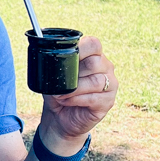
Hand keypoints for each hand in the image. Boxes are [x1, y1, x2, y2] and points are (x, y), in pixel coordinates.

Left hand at [39, 36, 116, 154]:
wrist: (59, 116)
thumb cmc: (57, 91)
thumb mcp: (54, 74)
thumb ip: (56, 63)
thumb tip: (49, 59)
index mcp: (93, 55)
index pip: (93, 44)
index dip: (81, 48)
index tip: (65, 57)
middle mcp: (105, 67)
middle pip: (95, 62)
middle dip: (74, 73)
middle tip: (60, 82)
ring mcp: (110, 84)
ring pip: (96, 81)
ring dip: (74, 88)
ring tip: (60, 94)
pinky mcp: (108, 102)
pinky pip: (94, 98)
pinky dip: (76, 99)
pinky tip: (67, 101)